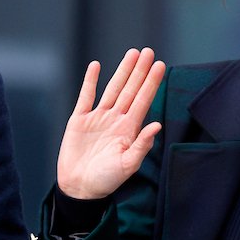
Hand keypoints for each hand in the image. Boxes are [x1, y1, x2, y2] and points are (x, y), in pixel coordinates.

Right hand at [56, 47, 164, 200]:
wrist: (79, 188)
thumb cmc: (106, 180)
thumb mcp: (128, 165)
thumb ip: (142, 145)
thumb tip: (157, 125)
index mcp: (129, 129)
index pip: (143, 100)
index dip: (151, 83)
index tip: (160, 65)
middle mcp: (116, 120)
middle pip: (130, 90)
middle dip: (140, 71)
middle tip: (149, 52)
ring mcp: (98, 118)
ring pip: (112, 89)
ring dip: (122, 71)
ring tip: (132, 54)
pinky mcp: (79, 120)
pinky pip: (86, 96)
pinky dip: (90, 81)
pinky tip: (96, 67)